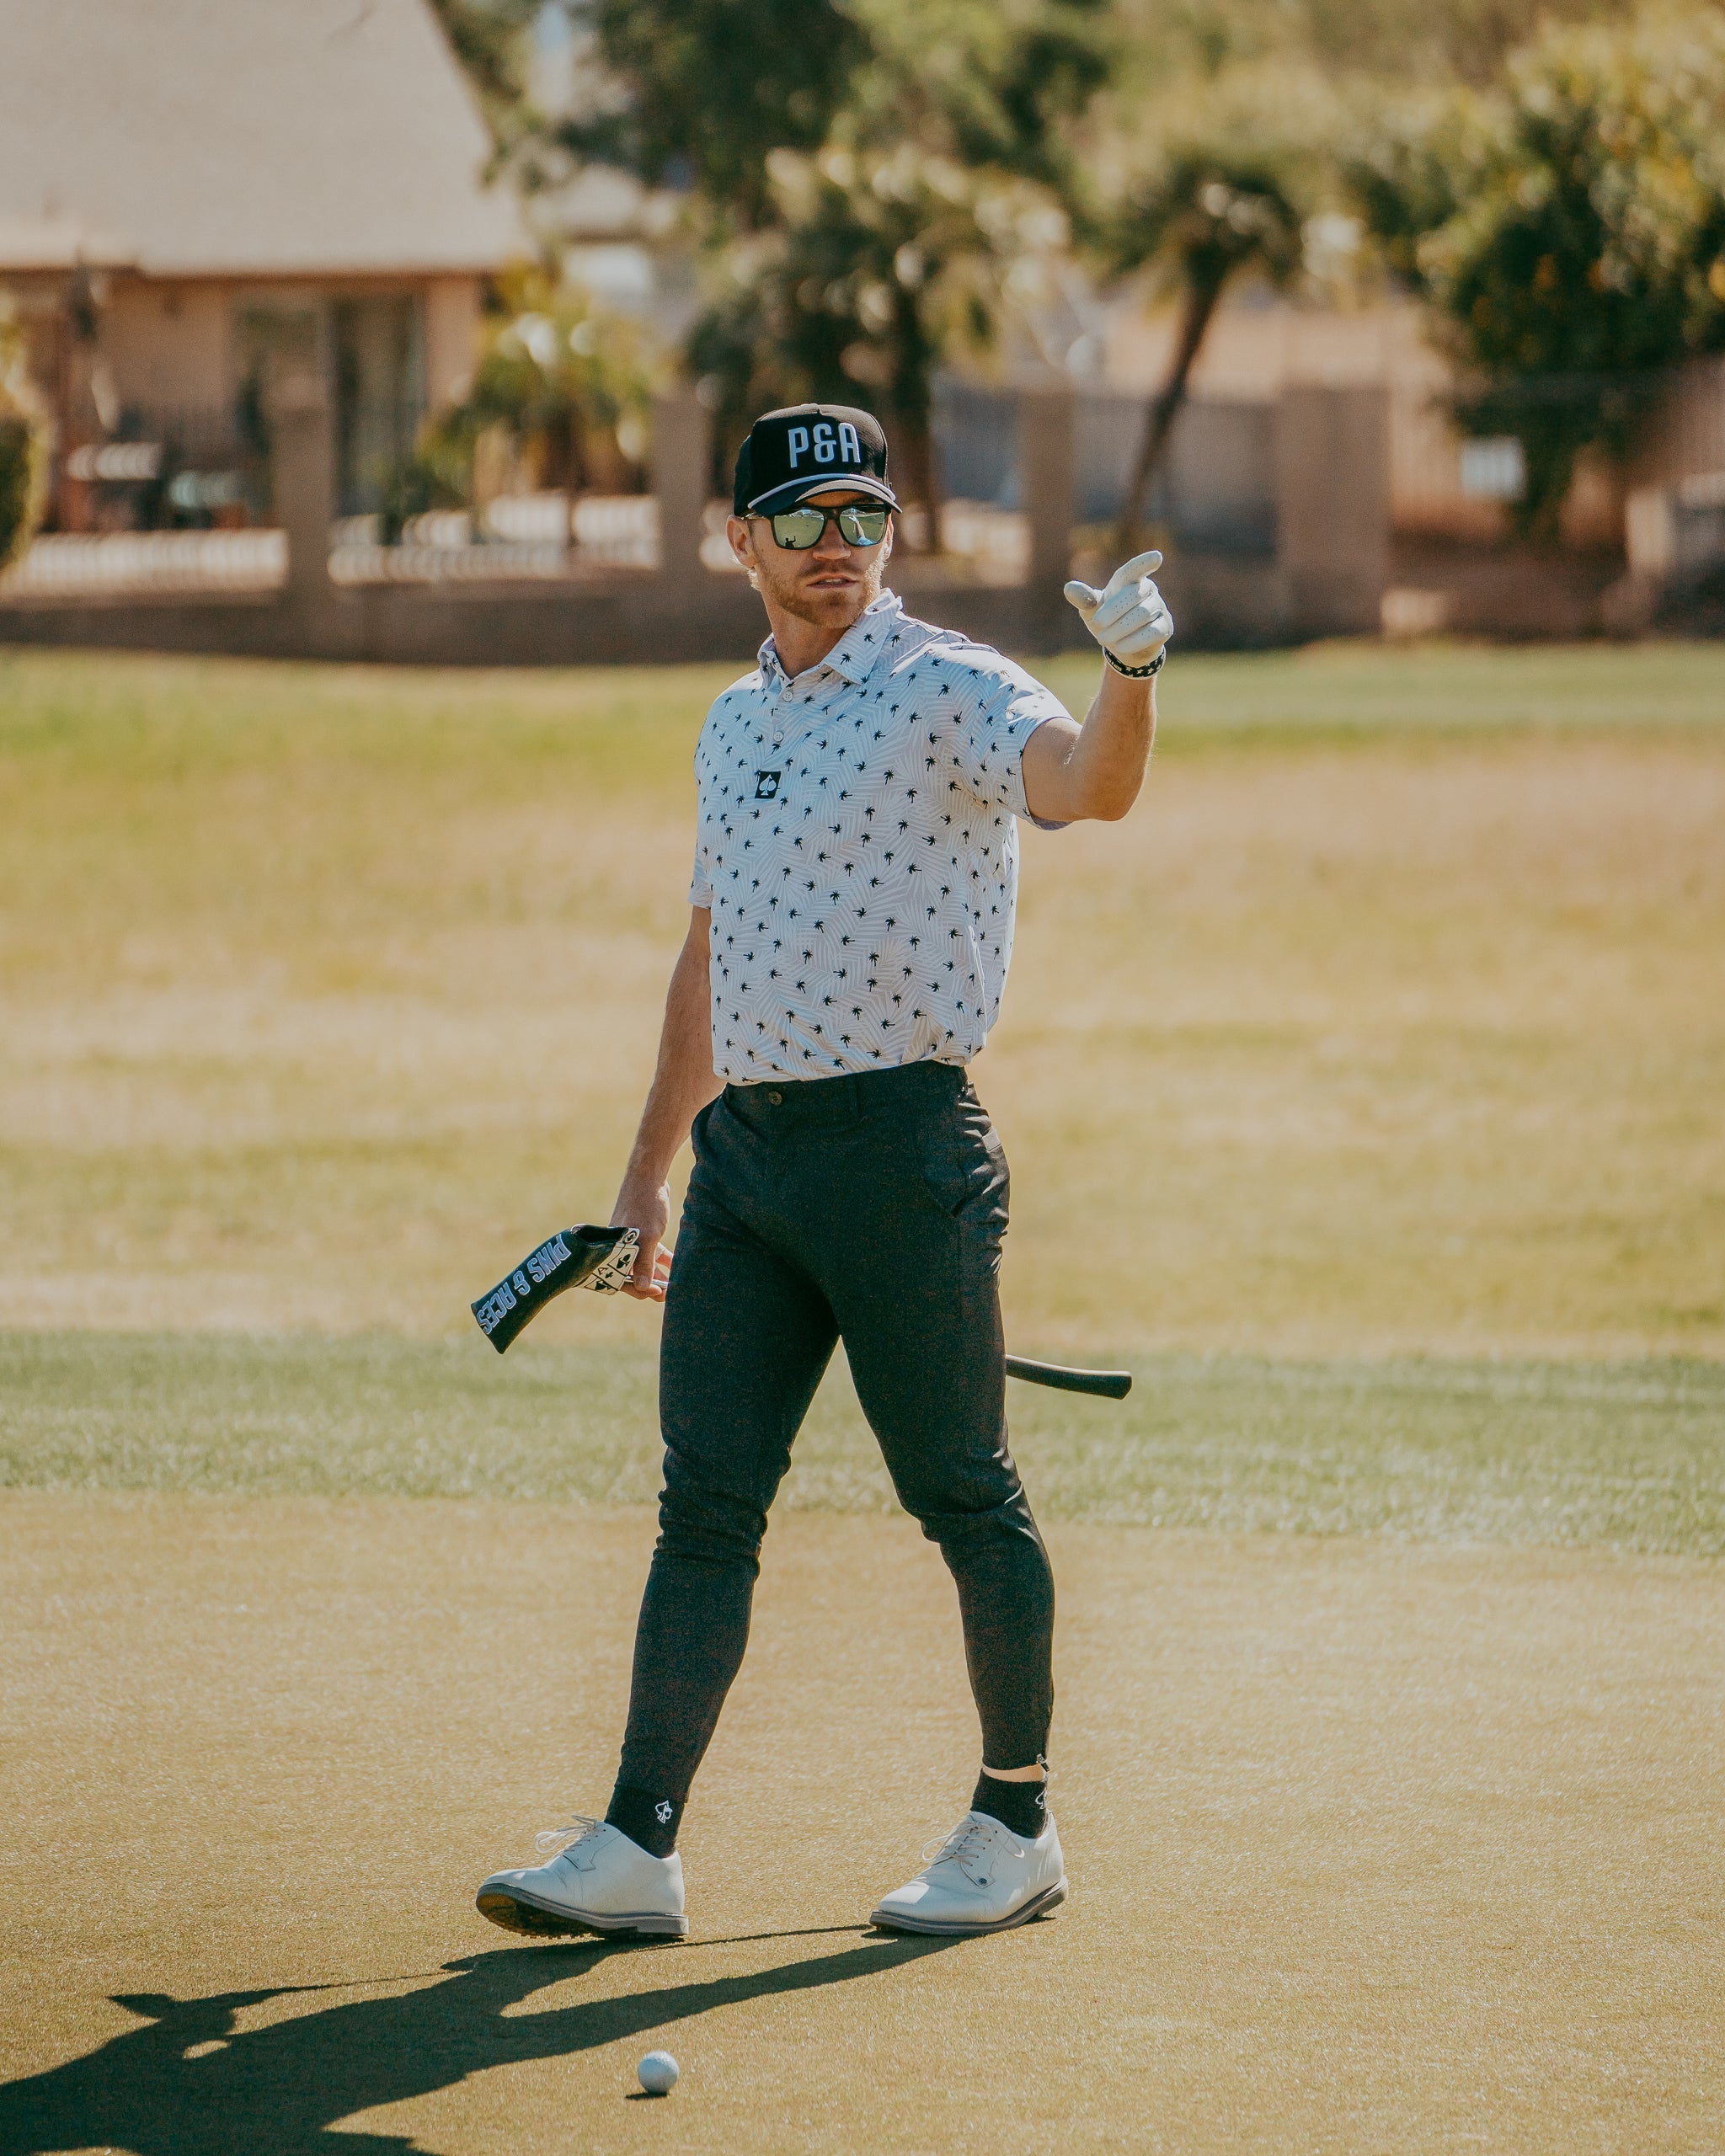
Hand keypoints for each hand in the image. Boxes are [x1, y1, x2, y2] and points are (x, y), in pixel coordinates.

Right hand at [610, 1178, 673, 1301]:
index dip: (638, 1290)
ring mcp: (631, 1241)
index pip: (620, 1279)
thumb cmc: (644, 1204)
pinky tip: (677, 1266)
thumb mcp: (647, 1236)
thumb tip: (641, 1286)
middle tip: (668, 1294)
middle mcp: (618, 1248)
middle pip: (631, 1275)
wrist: (648, 1176)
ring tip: (673, 1286)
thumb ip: (644, 1262)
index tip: (658, 1293)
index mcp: (613, 1250)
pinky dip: (663, 1261)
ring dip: (657, 1276)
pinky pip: (652, 1253)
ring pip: (644, 1265)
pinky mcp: (644, 1233)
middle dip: (648, 1286)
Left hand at [1063, 549, 1171, 670]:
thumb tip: (1069, 588)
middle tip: (1097, 624)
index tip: (1156, 558)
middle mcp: (1148, 590)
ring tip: (1103, 639)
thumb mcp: (1091, 610)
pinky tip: (1120, 646)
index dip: (1144, 563)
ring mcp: (1159, 607)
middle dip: (1112, 611)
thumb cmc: (1107, 621)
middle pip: (1133, 595)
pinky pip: (1152, 632)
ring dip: (1119, 629)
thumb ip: (1083, 599)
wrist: (1123, 647)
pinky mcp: (1165, 627)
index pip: (1136, 569)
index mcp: (1128, 581)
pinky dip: (1133, 641)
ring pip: (1142, 614)